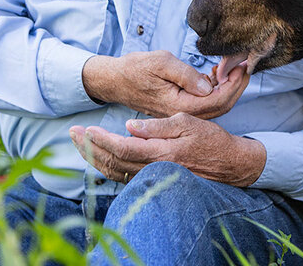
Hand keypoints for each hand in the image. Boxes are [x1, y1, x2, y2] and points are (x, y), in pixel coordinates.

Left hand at [69, 112, 265, 186]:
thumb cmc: (211, 140)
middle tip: (73, 132)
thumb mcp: (188, 123)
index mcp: (161, 152)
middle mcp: (154, 169)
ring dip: (95, 158)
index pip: (122, 148)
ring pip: (116, 172)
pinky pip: (125, 176)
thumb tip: (130, 126)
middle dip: (89, 148)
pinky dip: (108, 167)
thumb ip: (158, 126)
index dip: (100, 140)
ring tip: (80, 143)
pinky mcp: (156, 179)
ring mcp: (154, 177)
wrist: (229, 164)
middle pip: (113, 162)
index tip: (85, 129)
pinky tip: (100, 157)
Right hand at [82, 51, 249, 118]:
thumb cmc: (135, 68)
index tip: (242, 65)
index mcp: (178, 106)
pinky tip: (215, 73)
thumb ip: (185, 75)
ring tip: (232, 65)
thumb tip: (208, 85)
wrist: (115, 80)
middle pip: (221, 106)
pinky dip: (216, 88)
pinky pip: (205, 102)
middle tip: (244, 64)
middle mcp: (182, 114)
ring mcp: (181, 113)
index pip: (217, 100)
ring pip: (215, 105)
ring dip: (228, 86)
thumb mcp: (160, 63)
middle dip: (237, 85)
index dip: (234, 83)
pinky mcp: (180, 107)